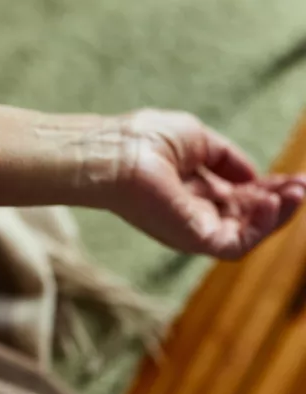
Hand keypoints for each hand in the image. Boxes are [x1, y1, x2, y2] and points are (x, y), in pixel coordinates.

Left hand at [100, 109, 304, 259]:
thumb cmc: (146, 139)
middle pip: (248, 214)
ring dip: (278, 214)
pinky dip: (261, 227)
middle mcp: (194, 211)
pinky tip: (271, 202)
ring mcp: (193, 228)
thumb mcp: (197, 140)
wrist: (117, 153)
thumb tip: (254, 176)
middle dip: (280, 200)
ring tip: (295, 191)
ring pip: (248, 232)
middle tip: (303, 184)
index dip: (270, 186)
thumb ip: (227, 159)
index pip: (240, 194)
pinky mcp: (192, 239)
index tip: (297, 176)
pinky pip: (237, 243)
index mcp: (193, 188)